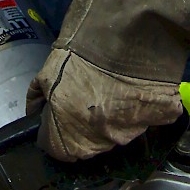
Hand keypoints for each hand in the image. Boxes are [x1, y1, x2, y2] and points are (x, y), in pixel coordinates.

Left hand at [30, 48, 184, 161]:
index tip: (55, 109)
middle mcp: (97, 147)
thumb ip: (39, 97)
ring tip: (107, 87)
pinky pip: (137, 118)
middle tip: (83, 94)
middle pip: (82, 142)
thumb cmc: (80, 59)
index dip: (51, 127)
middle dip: (78, 122)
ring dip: (105, 115)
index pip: (53, 146)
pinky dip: (132, 107)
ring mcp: (127, 136)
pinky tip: (128, 88)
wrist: (125, 41)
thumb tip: (36, 109)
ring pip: (110, 131)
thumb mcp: (47, 74)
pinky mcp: (152, 122)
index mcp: (67, 141)